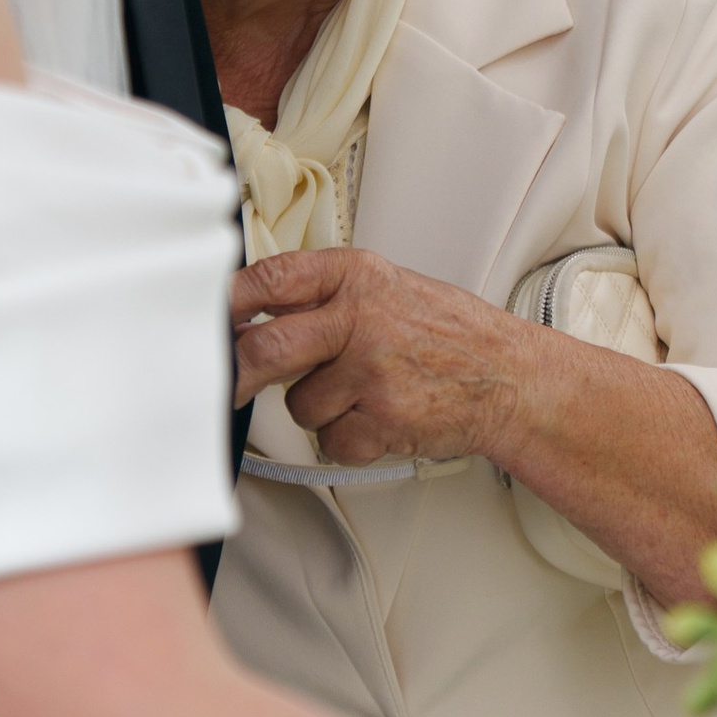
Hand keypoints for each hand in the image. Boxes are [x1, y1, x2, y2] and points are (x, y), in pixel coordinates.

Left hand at [232, 248, 716, 605]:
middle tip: (223, 386)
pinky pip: (332, 441)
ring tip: (365, 395)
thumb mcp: (390, 289)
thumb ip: (328, 297)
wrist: (511, 379)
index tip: (205, 322)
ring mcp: (371, 369)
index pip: (270, 280)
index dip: (228, 305)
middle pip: (265, 348)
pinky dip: (350, 441)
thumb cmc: (449, 336)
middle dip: (237, 374)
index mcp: (357, 275)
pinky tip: (383, 419)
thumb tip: (255, 313)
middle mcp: (360, 316)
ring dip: (321, 410)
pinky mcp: (382, 416)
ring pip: (300, 404)